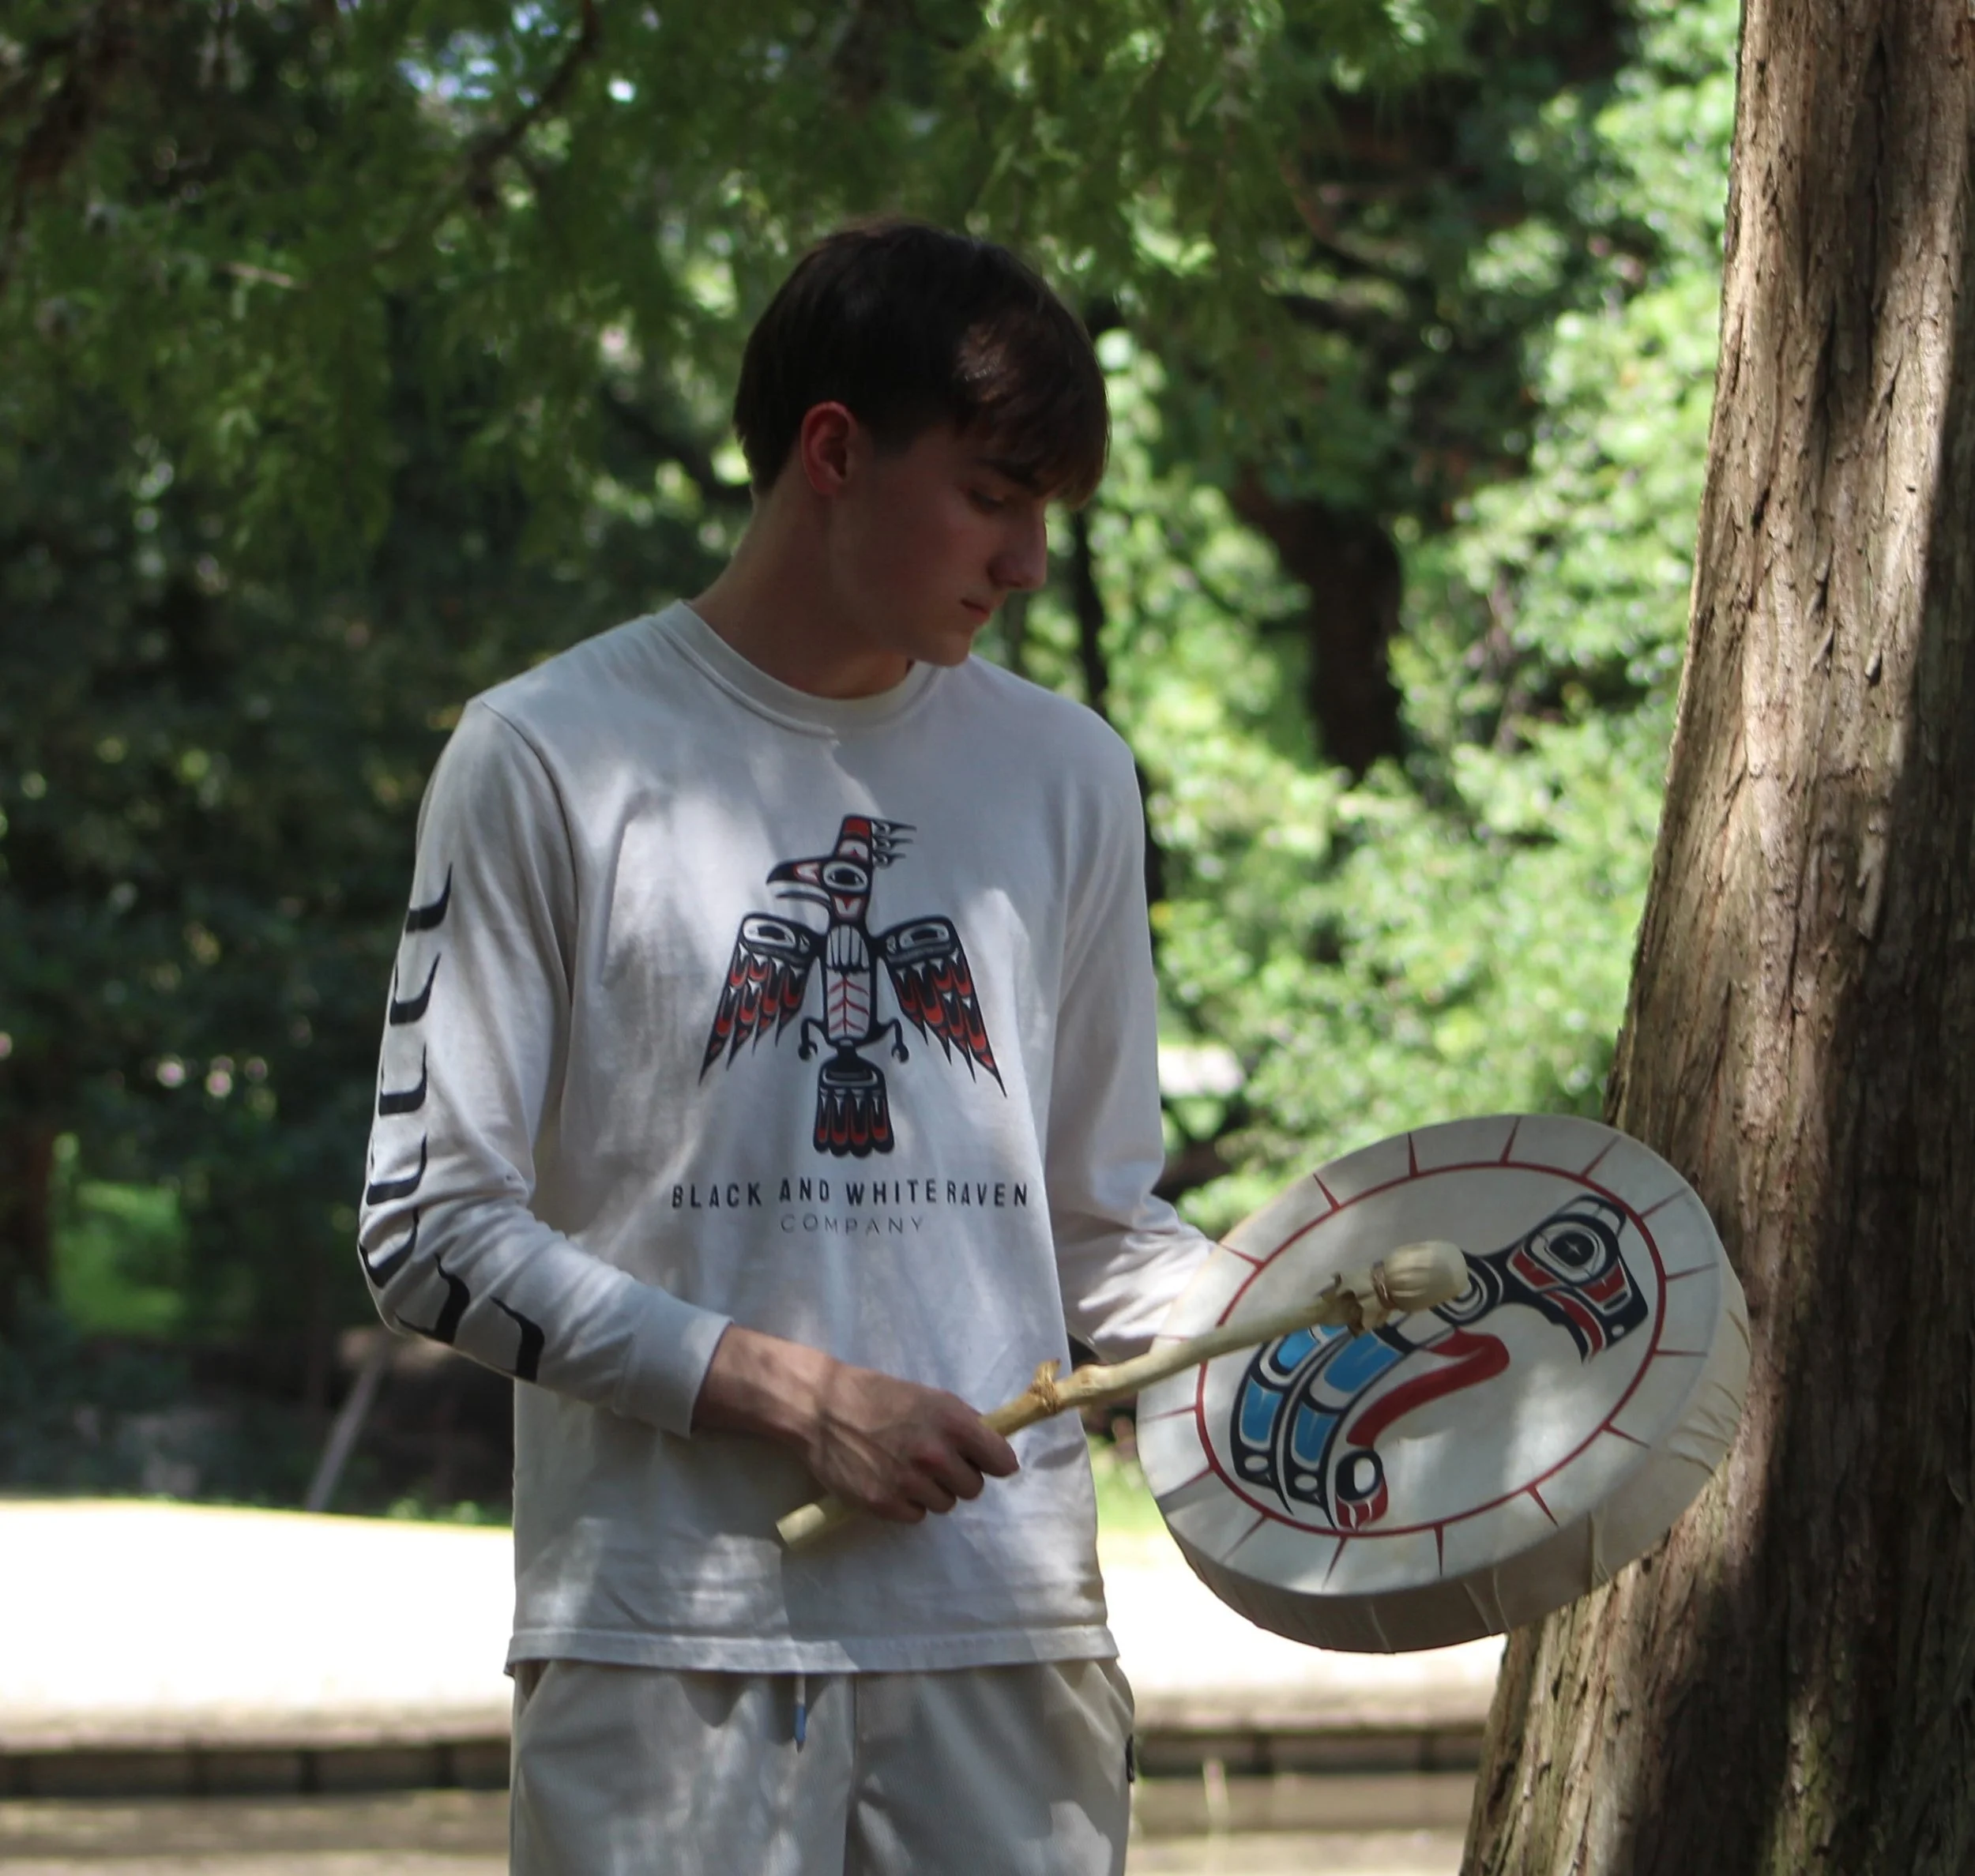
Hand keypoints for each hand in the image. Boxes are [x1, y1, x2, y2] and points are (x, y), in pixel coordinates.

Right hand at [693, 1325, 1018, 1522]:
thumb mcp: (928, 1397)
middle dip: (958, 1477)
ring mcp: (909, 1482)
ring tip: (906, 1469)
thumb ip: (962, 1422)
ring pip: (945, 1504)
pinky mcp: (884, 1504)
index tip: (986, 1462)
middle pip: (973, 1488)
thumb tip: (991, 1445)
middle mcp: (935, 1455)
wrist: (822, 1408)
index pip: (1001, 1461)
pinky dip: (907, 1503)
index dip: (994, 1462)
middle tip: (935, 1462)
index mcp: (952, 1422)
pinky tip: (889, 1481)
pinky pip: (916, 1516)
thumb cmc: (878, 1396)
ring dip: (932, 1491)